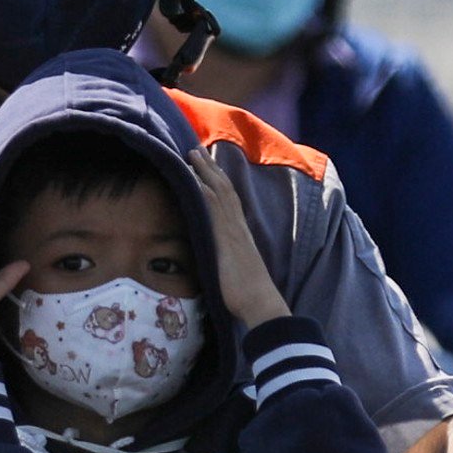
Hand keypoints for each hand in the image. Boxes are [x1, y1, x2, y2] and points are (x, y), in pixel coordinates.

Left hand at [189, 148, 287, 328]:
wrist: (260, 303)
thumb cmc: (248, 293)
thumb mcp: (235, 270)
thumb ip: (226, 259)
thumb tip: (217, 259)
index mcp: (240, 233)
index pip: (229, 200)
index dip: (218, 180)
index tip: (207, 165)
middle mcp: (238, 226)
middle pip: (224, 188)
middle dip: (210, 168)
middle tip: (195, 149)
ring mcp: (233, 230)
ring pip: (219, 192)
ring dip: (205, 171)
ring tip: (192, 153)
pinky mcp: (225, 238)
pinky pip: (213, 208)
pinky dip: (203, 190)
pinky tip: (193, 178)